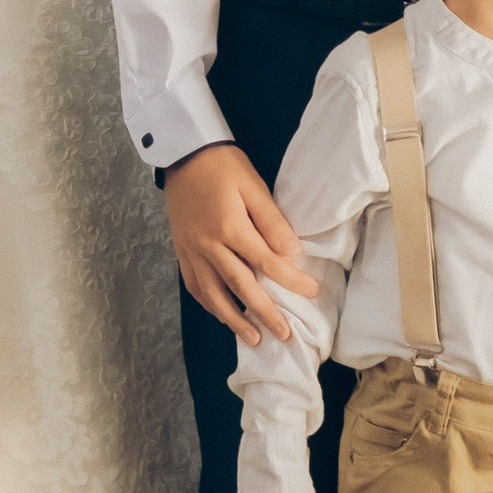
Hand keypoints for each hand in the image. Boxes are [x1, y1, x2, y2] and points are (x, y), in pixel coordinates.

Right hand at [165, 144, 318, 342]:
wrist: (181, 153)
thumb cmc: (222, 165)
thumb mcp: (253, 185)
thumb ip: (272, 221)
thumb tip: (292, 252)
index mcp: (230, 227)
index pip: (267, 262)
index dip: (291, 280)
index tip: (312, 292)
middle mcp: (208, 245)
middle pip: (241, 286)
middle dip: (265, 313)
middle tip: (284, 334)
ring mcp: (191, 251)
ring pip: (214, 294)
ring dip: (234, 320)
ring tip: (253, 338)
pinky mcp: (180, 251)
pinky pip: (194, 286)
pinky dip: (209, 304)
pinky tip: (222, 315)